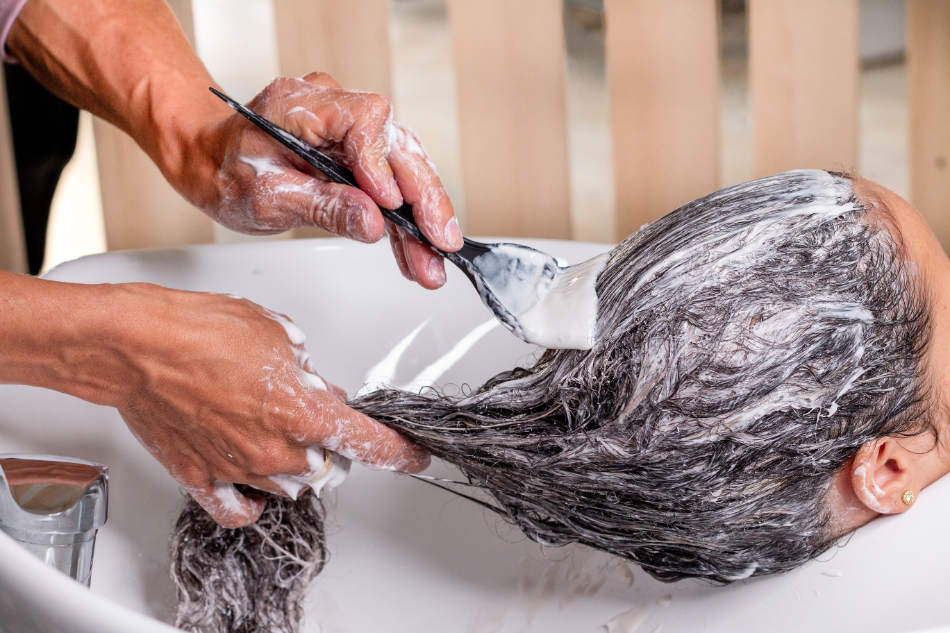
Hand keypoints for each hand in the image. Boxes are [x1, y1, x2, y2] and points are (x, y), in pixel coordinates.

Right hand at [110, 284, 428, 526]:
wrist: (136, 344)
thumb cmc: (199, 330)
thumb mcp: (276, 333)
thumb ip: (307, 369)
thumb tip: (319, 386)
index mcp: (302, 412)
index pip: (369, 443)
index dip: (399, 452)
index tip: (415, 456)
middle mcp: (275, 449)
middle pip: (329, 465)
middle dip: (333, 443)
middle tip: (315, 414)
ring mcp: (238, 468)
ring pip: (290, 485)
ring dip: (297, 464)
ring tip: (279, 429)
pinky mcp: (201, 477)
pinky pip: (239, 508)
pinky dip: (254, 500)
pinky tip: (257, 483)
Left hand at [179, 72, 461, 288]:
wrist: (209, 162)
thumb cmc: (225, 170)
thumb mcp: (266, 197)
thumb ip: (324, 207)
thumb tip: (373, 222)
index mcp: (302, 105)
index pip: (366, 121)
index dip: (383, 164)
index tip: (391, 204)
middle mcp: (334, 108)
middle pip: (397, 146)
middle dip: (424, 198)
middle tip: (441, 242)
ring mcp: (348, 129)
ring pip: (402, 169)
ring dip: (421, 218)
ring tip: (432, 262)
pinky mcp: (356, 153)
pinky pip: (390, 182)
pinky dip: (403, 220)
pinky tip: (416, 251)